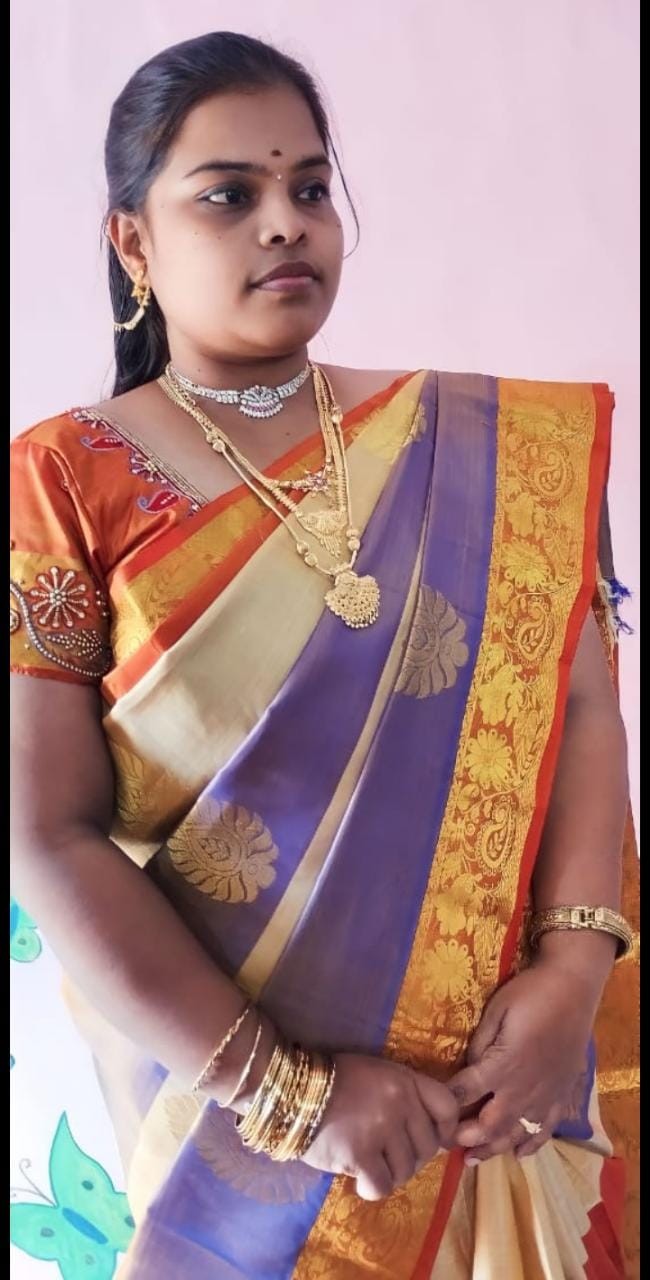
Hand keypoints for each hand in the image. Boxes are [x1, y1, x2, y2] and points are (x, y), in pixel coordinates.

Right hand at [302, 1054, 457, 1199]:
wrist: (293, 1091)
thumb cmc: (336, 1082)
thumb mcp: (378, 1074)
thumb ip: (407, 1097)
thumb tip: (436, 1138)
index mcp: (405, 1079)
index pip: (447, 1107)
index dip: (446, 1130)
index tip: (436, 1141)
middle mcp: (399, 1103)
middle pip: (427, 1148)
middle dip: (410, 1158)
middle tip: (387, 1156)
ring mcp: (381, 1128)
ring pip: (406, 1171)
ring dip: (389, 1174)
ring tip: (368, 1164)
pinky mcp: (360, 1154)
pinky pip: (382, 1186)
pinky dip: (371, 1188)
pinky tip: (358, 1178)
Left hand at [448, 962, 597, 1163]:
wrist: (573, 990)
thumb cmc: (531, 994)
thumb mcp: (497, 1010)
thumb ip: (480, 1042)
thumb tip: (468, 1066)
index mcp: (503, 1064)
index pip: (468, 1091)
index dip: (447, 1104)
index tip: (430, 1112)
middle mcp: (524, 1088)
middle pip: (491, 1123)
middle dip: (467, 1138)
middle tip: (447, 1145)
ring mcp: (546, 1095)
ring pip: (517, 1133)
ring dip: (493, 1149)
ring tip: (472, 1160)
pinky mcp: (562, 1095)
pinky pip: (547, 1130)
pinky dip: (531, 1145)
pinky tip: (518, 1154)